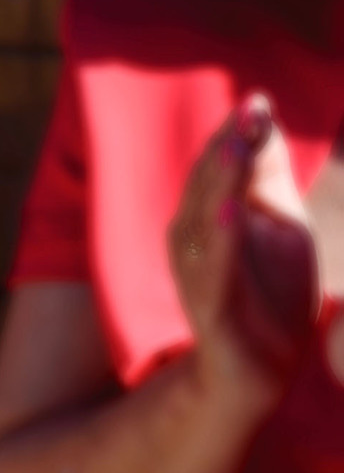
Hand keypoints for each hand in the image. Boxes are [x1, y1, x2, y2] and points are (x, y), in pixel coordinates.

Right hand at [169, 93, 318, 412]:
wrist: (259, 372)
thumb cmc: (270, 292)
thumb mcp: (280, 224)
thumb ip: (265, 171)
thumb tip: (260, 106)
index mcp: (206, 211)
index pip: (218, 164)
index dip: (237, 133)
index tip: (257, 100)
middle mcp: (191, 235)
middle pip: (208, 184)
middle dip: (230, 149)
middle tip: (250, 112)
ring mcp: (197, 270)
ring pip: (206, 219)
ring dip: (221, 182)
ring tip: (236, 147)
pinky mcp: (211, 307)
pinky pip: (215, 268)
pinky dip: (222, 239)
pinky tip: (232, 211)